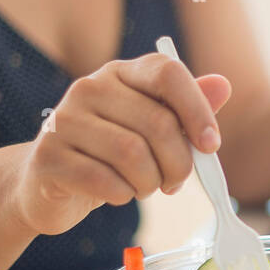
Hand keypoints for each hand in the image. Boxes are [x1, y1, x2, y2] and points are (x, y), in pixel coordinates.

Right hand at [11, 55, 231, 235]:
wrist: (46, 183)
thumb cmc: (108, 154)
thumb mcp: (149, 130)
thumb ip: (185, 109)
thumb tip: (223, 85)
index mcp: (120, 73)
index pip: (167, 74)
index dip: (197, 110)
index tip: (211, 146)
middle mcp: (89, 88)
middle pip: (157, 123)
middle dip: (178, 163)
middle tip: (175, 182)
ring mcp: (64, 120)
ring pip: (133, 154)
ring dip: (150, 183)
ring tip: (144, 187)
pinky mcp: (48, 156)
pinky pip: (105, 181)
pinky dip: (123, 195)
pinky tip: (118, 193)